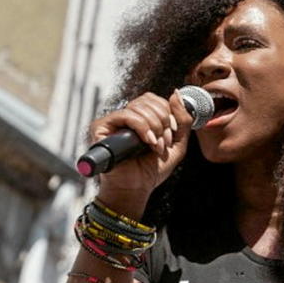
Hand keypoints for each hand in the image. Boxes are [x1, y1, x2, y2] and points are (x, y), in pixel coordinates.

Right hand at [86, 90, 193, 217]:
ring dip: (154, 127)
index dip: (169, 113)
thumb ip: (182, 119)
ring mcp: (113, 121)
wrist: (135, 189)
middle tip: (163, 143)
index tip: (171, 134)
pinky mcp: (101, 127)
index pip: (156, 100)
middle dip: (163, 121)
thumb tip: (176, 93)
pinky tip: (147, 141)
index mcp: (142, 118)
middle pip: (148, 100)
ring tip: (154, 146)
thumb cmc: (152, 169)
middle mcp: (126, 117)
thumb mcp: (177, 143)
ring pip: (139, 106)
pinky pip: (125, 115)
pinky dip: (142, 127)